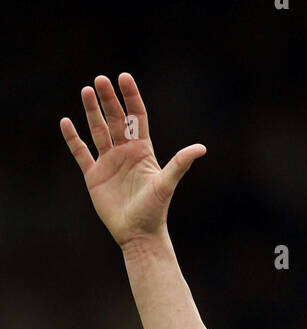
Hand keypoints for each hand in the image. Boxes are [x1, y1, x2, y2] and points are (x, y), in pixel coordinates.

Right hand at [60, 73, 205, 247]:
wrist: (139, 235)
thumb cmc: (156, 211)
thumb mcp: (166, 184)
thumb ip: (180, 164)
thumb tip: (202, 148)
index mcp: (143, 150)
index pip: (136, 117)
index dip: (131, 96)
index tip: (124, 77)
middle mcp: (125, 152)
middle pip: (115, 119)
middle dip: (108, 99)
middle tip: (100, 79)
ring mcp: (109, 162)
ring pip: (98, 130)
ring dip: (91, 111)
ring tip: (86, 90)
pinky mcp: (94, 175)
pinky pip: (81, 152)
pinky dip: (73, 138)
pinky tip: (66, 122)